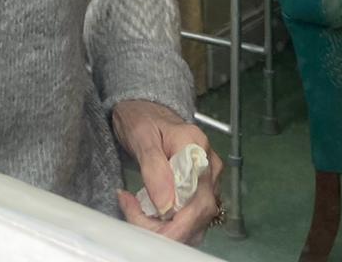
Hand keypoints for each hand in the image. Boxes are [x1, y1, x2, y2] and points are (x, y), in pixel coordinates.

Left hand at [111, 99, 222, 244]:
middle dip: (164, 228)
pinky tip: (148, 213)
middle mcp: (210, 168)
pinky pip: (191, 220)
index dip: (169, 218)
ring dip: (165, 229)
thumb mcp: (141, 136)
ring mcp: (209, 182)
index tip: (133, 206)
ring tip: (136, 211)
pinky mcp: (201, 192)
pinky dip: (169, 226)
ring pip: (197, 224)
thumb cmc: (142, 119)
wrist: (145, 112)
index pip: (195, 199)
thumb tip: (166, 205)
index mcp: (197, 149)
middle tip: (131, 212)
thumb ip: (154, 167)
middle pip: (199, 215)